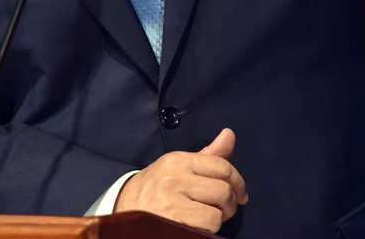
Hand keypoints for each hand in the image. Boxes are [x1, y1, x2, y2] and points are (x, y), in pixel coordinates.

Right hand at [114, 128, 247, 232]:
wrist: (123, 211)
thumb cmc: (155, 188)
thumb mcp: (177, 166)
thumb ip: (208, 155)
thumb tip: (229, 135)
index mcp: (178, 161)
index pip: (221, 167)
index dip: (238, 182)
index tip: (241, 194)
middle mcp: (174, 179)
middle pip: (223, 191)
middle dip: (231, 204)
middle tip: (226, 210)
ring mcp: (171, 204)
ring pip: (216, 215)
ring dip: (217, 221)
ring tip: (207, 219)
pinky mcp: (170, 225)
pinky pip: (205, 230)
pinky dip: (206, 232)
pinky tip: (197, 227)